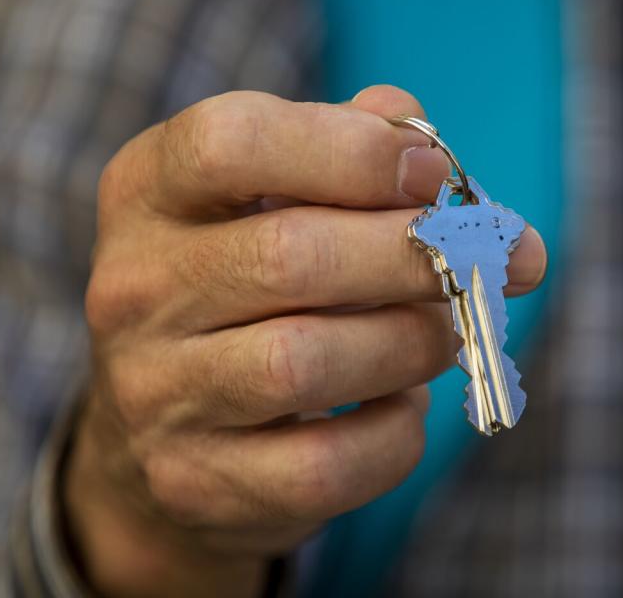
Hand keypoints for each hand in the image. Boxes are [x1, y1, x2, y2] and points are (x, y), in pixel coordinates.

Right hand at [65, 85, 547, 596]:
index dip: (353, 151)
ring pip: (305, 363)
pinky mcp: (195, 480)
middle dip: (416, 255)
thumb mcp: (273, 198)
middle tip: (489, 259)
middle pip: (290, 255)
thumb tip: (436, 158)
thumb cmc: (251, 288)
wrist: (166, 426)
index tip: (436, 176)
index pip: (231, 141)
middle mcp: (133, 288)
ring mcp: (154, 393)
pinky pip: (326, 466)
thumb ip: (349, 156)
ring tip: (444, 333)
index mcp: (148, 190)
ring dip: (412, 344)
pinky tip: (402, 407)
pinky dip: (395, 434)